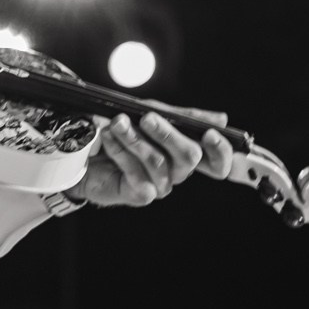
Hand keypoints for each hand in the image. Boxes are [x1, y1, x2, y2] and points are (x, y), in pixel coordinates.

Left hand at [73, 108, 235, 207]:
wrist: (87, 151)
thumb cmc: (126, 131)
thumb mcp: (155, 114)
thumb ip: (185, 116)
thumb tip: (221, 119)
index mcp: (187, 152)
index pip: (219, 162)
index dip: (221, 151)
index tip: (210, 134)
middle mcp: (179, 171)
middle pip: (190, 156)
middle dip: (168, 134)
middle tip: (147, 118)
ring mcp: (161, 184)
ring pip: (159, 161)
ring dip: (136, 138)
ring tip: (118, 123)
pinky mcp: (141, 194)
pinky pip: (137, 172)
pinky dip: (121, 150)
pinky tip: (109, 137)